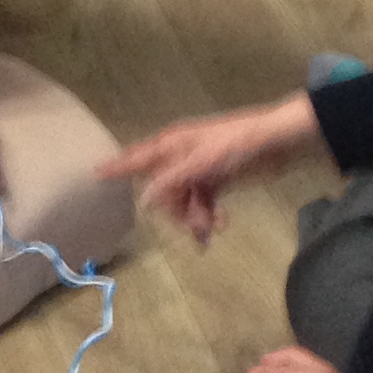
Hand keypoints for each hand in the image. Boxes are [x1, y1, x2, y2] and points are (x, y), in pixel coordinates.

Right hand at [100, 94, 323, 244]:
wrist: (277, 142)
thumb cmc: (236, 143)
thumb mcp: (202, 162)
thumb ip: (171, 181)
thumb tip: (143, 201)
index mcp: (172, 145)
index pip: (137, 158)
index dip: (117, 166)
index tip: (95, 173)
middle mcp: (180, 158)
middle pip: (162, 192)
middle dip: (175, 212)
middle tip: (194, 224)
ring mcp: (198, 171)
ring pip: (183, 203)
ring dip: (194, 219)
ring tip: (213, 229)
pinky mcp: (216, 182)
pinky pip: (201, 205)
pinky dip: (207, 217)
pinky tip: (220, 226)